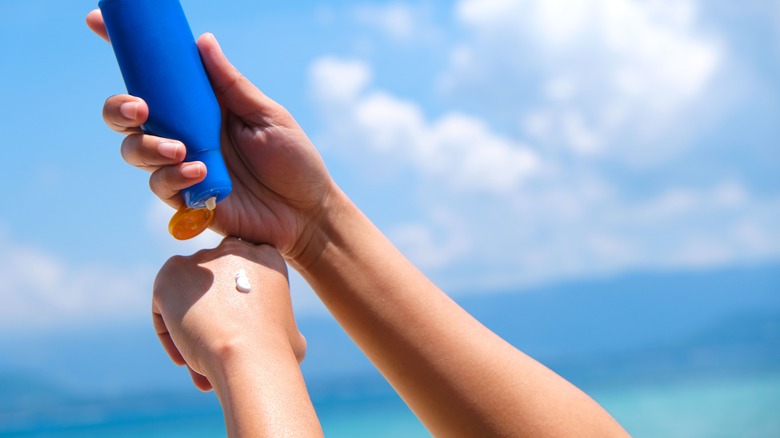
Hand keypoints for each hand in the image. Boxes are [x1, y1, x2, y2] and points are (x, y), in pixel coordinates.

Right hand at [87, 10, 335, 261]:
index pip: (157, 77)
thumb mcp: (268, 117)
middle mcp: (185, 133)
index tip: (98, 21)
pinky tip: (198, 173)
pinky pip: (161, 186)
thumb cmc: (293, 161)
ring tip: (179, 150)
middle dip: (120, 108)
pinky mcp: (186, 199)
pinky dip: (174, 177)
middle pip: (129, 115)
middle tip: (140, 108)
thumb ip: (232, 85)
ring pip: (135, 150)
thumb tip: (201, 41)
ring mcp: (183, 166)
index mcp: (202, 106)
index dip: (125, 50)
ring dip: (148, 147)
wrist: (308, 213)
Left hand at [153, 237, 305, 390]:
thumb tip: (283, 335)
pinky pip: (165, 309)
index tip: (240, 336)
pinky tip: (185, 360)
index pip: (244, 276)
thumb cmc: (276, 348)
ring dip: (191, 331)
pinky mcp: (170, 273)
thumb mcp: (292, 331)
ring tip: (201, 368)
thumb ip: (279, 322)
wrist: (248, 351)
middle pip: (214, 287)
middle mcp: (232, 249)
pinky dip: (171, 335)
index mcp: (266, 256)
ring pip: (188, 299)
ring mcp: (200, 258)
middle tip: (218, 354)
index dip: (239, 310)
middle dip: (212, 319)